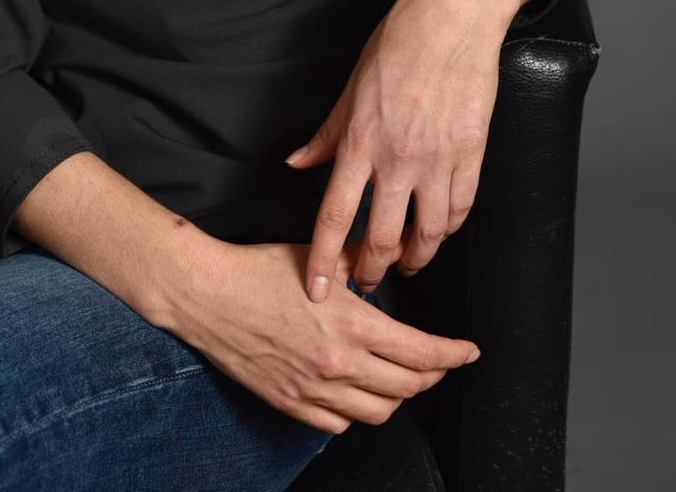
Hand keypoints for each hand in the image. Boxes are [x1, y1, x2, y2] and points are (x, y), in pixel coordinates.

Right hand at [157, 238, 479, 434]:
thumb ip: (356, 259)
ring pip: (378, 413)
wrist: (208, 296)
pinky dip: (356, 412)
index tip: (467, 352)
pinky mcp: (292, 405)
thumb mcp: (317, 257)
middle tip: (440, 363)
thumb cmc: (257, 271)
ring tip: (400, 378)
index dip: (453, 355)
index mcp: (351, 323)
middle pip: (408, 388)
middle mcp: (339, 363)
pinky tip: (356, 392)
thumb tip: (383, 250)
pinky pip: (340, 425)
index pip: (421, 352)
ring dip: (397, 397)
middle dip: (433, 376)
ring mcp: (315, 390)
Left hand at [284, 0, 513, 299]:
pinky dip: (446, 230)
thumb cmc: (399, 42)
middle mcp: (398, 157)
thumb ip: (327, 134)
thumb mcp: (351, 86)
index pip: (336, 216)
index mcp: (361, 140)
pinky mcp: (472, 152)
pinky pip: (460, 208)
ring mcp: (439, 158)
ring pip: (427, 235)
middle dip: (370, 271)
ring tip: (406, 267)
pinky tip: (437, 233)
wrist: (455, 15)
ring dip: (414, 260)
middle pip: (382, 239)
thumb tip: (297, 163)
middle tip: (365, 283)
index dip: (325, 261)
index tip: (319, 290)